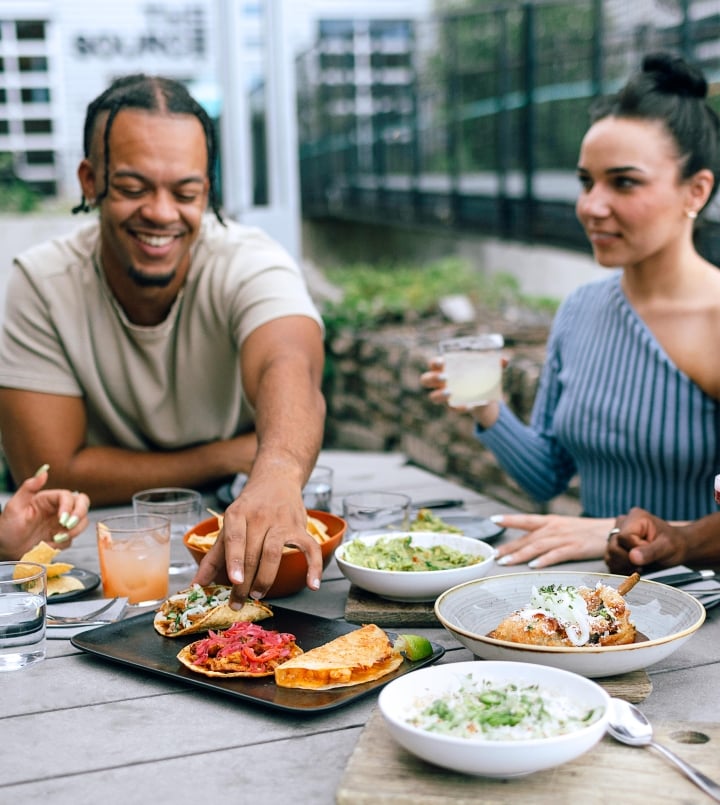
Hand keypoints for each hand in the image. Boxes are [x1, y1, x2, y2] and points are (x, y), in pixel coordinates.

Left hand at [0, 469, 89, 559]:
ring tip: (57, 538)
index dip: (69, 506)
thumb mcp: (14, 506)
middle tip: (69, 526)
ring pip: (82, 520)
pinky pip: (73, 538)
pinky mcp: (62, 536)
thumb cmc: (7, 527)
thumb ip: (28, 488)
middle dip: (80, 513)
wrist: (6, 549)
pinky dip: (64, 542)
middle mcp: (58, 509)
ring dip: (75, 530)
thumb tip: (44, 471)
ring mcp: (62, 523)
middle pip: (82, 502)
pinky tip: (49, 544)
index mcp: (48, 499)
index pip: (68, 496)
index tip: (62, 519)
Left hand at [193, 475, 322, 603]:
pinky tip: (312, 585)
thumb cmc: (250, 506)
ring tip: (258, 594)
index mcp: (238, 514)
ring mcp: (282, 522)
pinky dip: (313, 567)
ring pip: (275, 552)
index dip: (235, 560)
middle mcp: (260, 516)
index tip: (235, 580)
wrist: (276, 480)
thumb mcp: (229, 524)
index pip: (235, 538)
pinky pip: (311, 548)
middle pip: (253, 552)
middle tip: (238, 601)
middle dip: (246, 581)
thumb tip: (196, 584)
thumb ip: (215, 555)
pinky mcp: (301, 528)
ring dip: (266, 578)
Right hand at [420, 356, 500, 424]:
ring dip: (439, 395)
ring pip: (433, 397)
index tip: (442, 363)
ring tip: (451, 393)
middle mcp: (442, 381)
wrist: (487, 396)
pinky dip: (458, 408)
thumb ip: (496, 363)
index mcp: (446, 367)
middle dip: (432, 379)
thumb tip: (504, 360)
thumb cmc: (482, 375)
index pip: (433, 364)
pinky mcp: (454, 406)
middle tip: (445, 378)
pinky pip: (451, 408)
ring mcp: (445, 395)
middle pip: (426, 380)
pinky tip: (467, 406)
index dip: (434, 363)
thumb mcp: (489, 369)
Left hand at [493, 513, 614, 567]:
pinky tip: (533, 566)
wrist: (612, 532)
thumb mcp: (564, 527)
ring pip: (537, 546)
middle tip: (494, 555)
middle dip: (510, 546)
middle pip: (528, 537)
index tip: (493, 520)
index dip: (510, 519)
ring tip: (506, 562)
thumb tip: (528, 543)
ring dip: (520, 555)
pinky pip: (556, 555)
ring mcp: (564, 538)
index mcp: (551, 521)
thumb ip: (547, 533)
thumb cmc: (586, 531)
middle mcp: (554, 528)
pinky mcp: (574, 548)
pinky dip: (544, 560)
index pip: (526, 519)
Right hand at [605, 508, 687, 572]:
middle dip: (628, 560)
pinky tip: (633, 569)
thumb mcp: (667, 548)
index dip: (635, 550)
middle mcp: (623, 523)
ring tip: (640, 567)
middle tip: (644, 565)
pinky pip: (610, 560)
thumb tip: (632, 557)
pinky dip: (620, 568)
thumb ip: (650, 552)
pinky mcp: (616, 545)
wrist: (678, 549)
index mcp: (635, 517)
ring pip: (609, 554)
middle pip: (613, 546)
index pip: (623, 538)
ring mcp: (617, 534)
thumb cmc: (675, 545)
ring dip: (623, 566)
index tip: (650, 554)